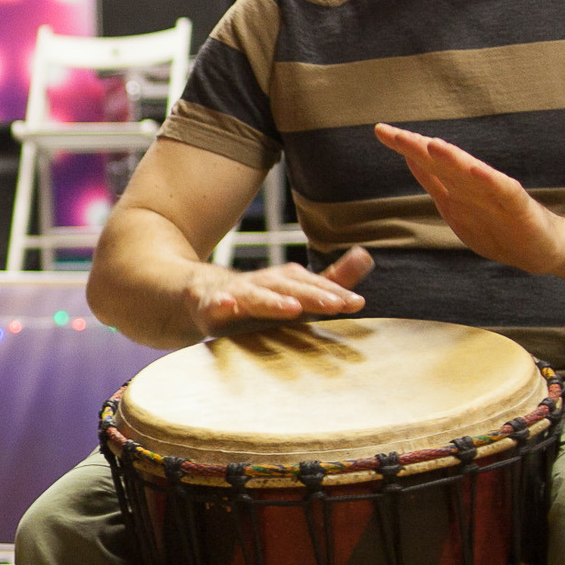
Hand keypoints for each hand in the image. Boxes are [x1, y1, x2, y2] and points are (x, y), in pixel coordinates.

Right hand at [184, 248, 373, 338]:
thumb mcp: (293, 289)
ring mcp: (234, 294)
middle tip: (336, 305)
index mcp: (283, 281)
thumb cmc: (255, 295)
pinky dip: (219, 304)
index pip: (312, 284)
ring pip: (255, 296)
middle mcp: (261, 284)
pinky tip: (226, 306)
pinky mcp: (208, 306)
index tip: (356, 303)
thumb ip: (329, 281)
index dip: (332, 292)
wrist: (198, 290)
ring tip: (292, 308)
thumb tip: (366, 256)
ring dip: (272, 301)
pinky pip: (213, 305)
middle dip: (312, 295)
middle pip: (288, 287)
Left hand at [375, 123, 564, 273]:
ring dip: (452, 159)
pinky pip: (503, 192)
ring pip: (470, 174)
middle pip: (444, 163)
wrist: (545, 250)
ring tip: (431, 144)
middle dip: (418, 147)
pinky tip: (476, 169)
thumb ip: (435, 182)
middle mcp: (475, 184)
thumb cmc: (500, 227)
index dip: (405, 146)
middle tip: (391, 132)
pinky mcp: (519, 207)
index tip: (380, 130)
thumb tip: (410, 158)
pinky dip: (489, 180)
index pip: (427, 162)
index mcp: (457, 187)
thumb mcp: (457, 207)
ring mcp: (498, 194)